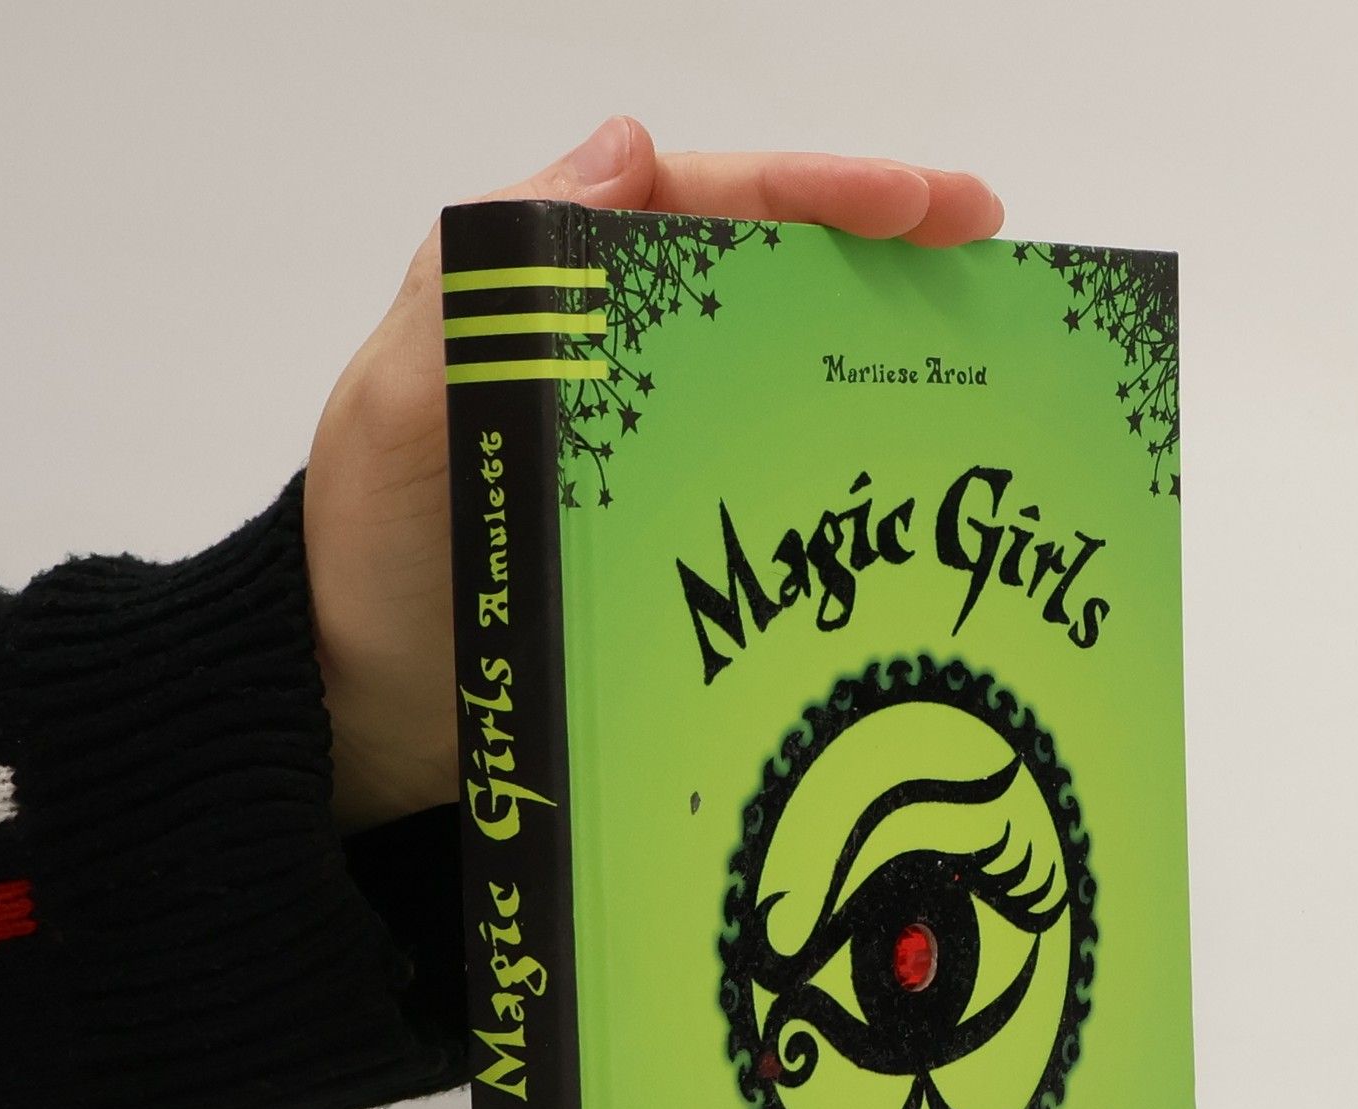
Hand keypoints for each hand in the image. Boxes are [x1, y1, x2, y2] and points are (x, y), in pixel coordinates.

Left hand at [303, 116, 1004, 832]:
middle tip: (989, 251)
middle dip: (883, 250)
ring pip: (786, 372)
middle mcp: (619, 356)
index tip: (923, 204)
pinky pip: (774, 479)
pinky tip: (910, 485)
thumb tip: (627, 151)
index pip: (704, 206)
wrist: (367, 708)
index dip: (819, 191)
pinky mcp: (678, 531)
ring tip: (985, 354)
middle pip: (769, 275)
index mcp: (553, 293)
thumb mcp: (396, 403)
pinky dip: (844, 469)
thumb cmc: (370, 553)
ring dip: (882, 354)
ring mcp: (656, 445)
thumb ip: (482, 282)